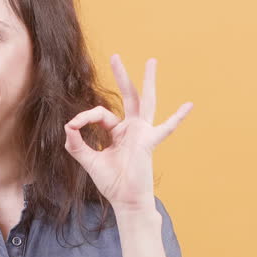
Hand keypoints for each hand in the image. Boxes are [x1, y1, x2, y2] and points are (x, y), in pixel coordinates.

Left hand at [63, 54, 192, 211]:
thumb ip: (76, 144)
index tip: (73, 127)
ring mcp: (142, 133)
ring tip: (151, 61)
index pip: (100, 114)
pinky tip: (189, 106)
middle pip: (127, 97)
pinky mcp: (148, 142)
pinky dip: (177, 118)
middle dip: (122, 76)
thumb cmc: (112, 182)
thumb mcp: (89, 161)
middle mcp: (131, 129)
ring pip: (145, 101)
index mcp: (117, 132)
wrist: (126, 200)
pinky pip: (165, 128)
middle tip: (115, 56)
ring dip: (147, 81)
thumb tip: (67, 125)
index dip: (84, 117)